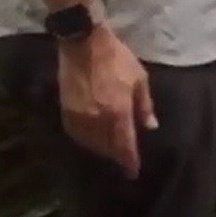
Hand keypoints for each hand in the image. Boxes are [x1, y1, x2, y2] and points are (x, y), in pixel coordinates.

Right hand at [57, 24, 156, 178]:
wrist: (83, 44)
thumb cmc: (116, 59)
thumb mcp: (139, 79)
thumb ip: (144, 106)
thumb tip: (150, 127)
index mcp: (118, 113)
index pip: (125, 146)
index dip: (129, 162)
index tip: (133, 172)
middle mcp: (97, 121)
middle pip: (107, 148)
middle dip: (117, 155)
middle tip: (124, 157)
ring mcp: (79, 118)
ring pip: (91, 144)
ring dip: (101, 149)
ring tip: (110, 148)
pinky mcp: (65, 112)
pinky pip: (77, 135)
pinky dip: (86, 140)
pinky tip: (92, 137)